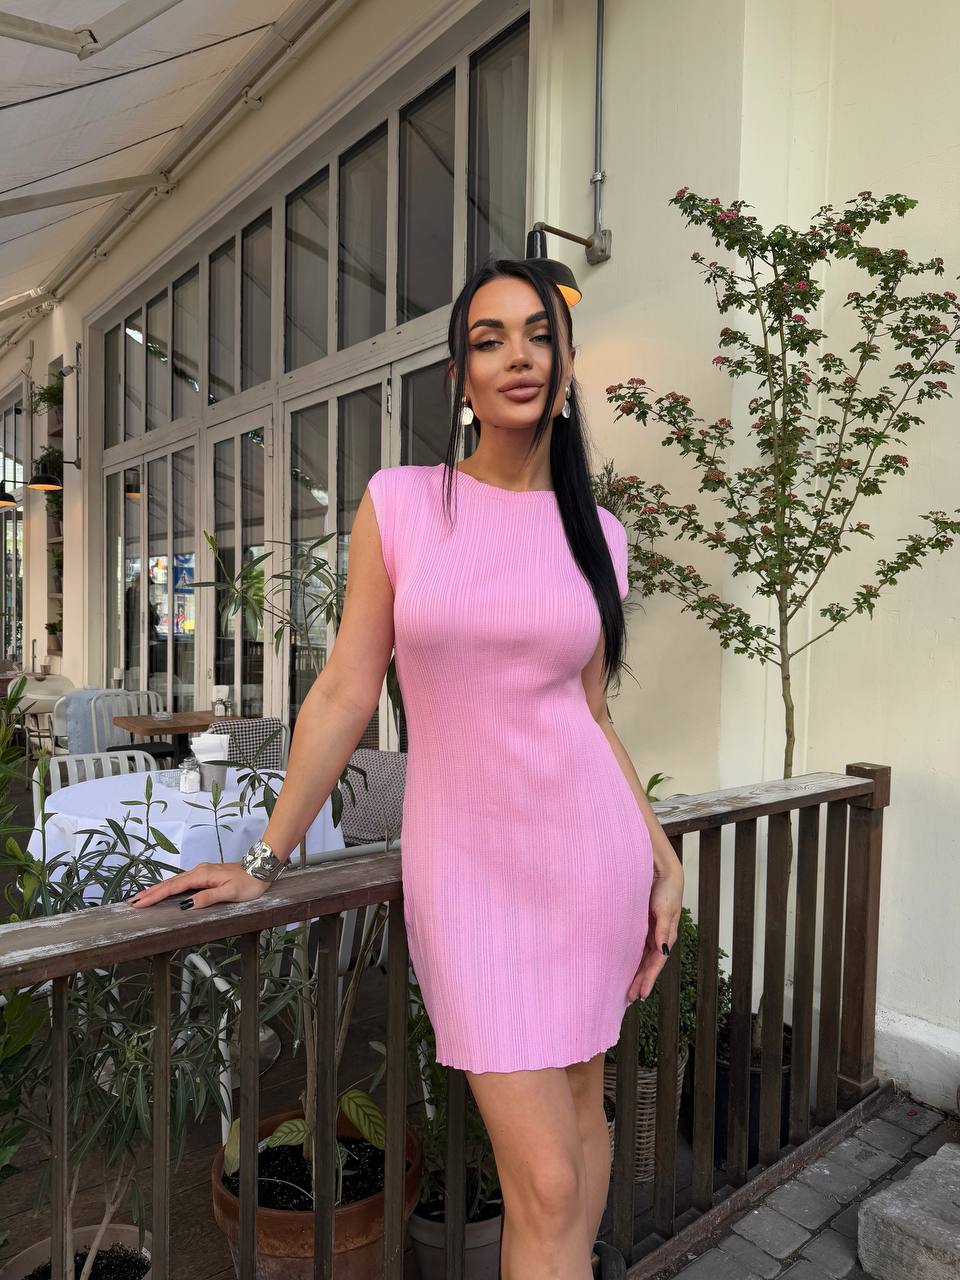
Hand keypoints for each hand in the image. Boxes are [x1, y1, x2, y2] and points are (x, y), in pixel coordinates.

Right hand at [127, 861, 269, 910]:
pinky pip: (182, 882)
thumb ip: (208, 898)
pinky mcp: (205, 875)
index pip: (173, 887)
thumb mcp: (231, 893)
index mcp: (202, 875)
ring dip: (157, 890)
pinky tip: (164, 892)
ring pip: (174, 882)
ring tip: (142, 898)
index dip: (155, 896)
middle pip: (170, 883)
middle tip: (132, 901)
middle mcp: (199, 871)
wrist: (261, 868)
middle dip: (150, 892)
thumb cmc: (249, 882)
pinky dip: (169, 887)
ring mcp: (201, 872)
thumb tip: (186, 904)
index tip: (139, 902)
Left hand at [627, 864, 682, 1002]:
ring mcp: (648, 932)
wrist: (662, 871)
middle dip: (639, 982)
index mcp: (665, 937)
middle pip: (647, 965)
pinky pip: (635, 946)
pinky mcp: (640, 924)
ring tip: (626, 989)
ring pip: (641, 958)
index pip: (656, 964)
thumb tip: (662, 951)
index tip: (640, 995)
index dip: (648, 980)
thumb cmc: (667, 890)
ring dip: (635, 973)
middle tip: (628, 999)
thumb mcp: (666, 911)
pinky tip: (623, 965)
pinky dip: (630, 958)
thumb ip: (663, 930)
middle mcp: (657, 937)